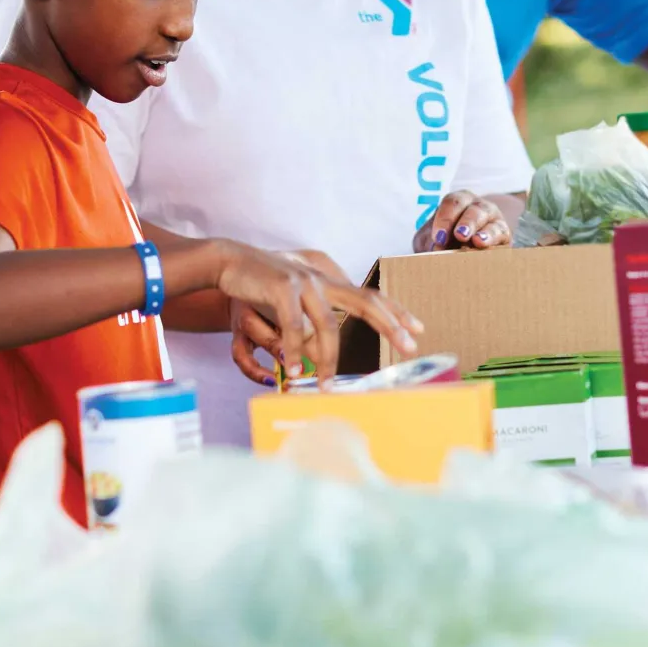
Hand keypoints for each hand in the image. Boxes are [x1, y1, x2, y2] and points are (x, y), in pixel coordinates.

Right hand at [219, 245, 421, 388]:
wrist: (229, 260)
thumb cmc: (262, 283)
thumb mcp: (293, 301)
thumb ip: (310, 323)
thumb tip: (322, 356)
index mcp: (328, 283)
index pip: (370, 296)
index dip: (395, 312)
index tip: (418, 328)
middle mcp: (322, 280)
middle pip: (365, 302)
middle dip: (390, 324)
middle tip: (409, 346)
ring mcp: (304, 282)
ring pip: (327, 325)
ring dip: (328, 359)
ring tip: (327, 386)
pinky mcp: (282, 287)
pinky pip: (294, 325)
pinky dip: (295, 350)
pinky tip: (294, 370)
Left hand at [413, 190, 511, 253]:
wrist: (469, 250)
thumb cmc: (446, 241)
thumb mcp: (433, 240)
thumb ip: (430, 242)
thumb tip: (436, 249)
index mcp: (457, 201)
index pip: (451, 203)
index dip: (445, 218)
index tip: (439, 237)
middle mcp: (476, 205)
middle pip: (472, 208)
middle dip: (466, 222)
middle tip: (459, 235)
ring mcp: (492, 217)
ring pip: (487, 218)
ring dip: (482, 230)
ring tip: (476, 241)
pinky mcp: (503, 233)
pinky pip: (500, 232)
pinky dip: (492, 239)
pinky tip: (484, 245)